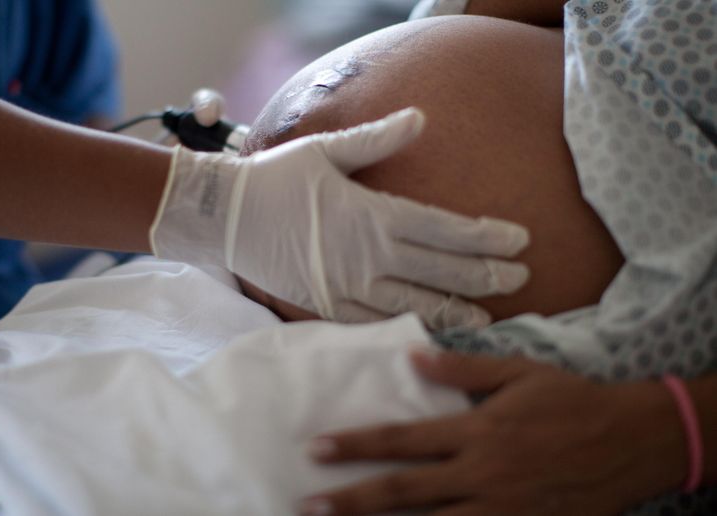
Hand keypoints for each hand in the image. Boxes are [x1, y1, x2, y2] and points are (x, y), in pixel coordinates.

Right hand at [151, 108, 530, 328]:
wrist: (225, 217)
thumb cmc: (276, 178)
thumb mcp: (326, 151)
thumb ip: (377, 139)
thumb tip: (421, 117)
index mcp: (371, 215)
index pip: (443, 230)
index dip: (486, 237)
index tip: (520, 241)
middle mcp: (365, 256)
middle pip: (439, 271)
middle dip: (485, 277)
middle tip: (522, 279)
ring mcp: (346, 287)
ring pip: (413, 305)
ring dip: (454, 312)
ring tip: (488, 320)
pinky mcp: (326, 307)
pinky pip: (374, 323)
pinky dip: (406, 328)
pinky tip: (428, 332)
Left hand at [301, 352, 687, 515]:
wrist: (632, 441)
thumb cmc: (572, 400)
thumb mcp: (519, 372)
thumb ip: (462, 370)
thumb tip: (413, 359)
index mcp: (476, 430)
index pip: (402, 439)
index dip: (355, 445)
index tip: (317, 449)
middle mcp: (481, 473)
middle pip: (404, 491)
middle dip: (351, 499)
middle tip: (308, 504)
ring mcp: (501, 509)